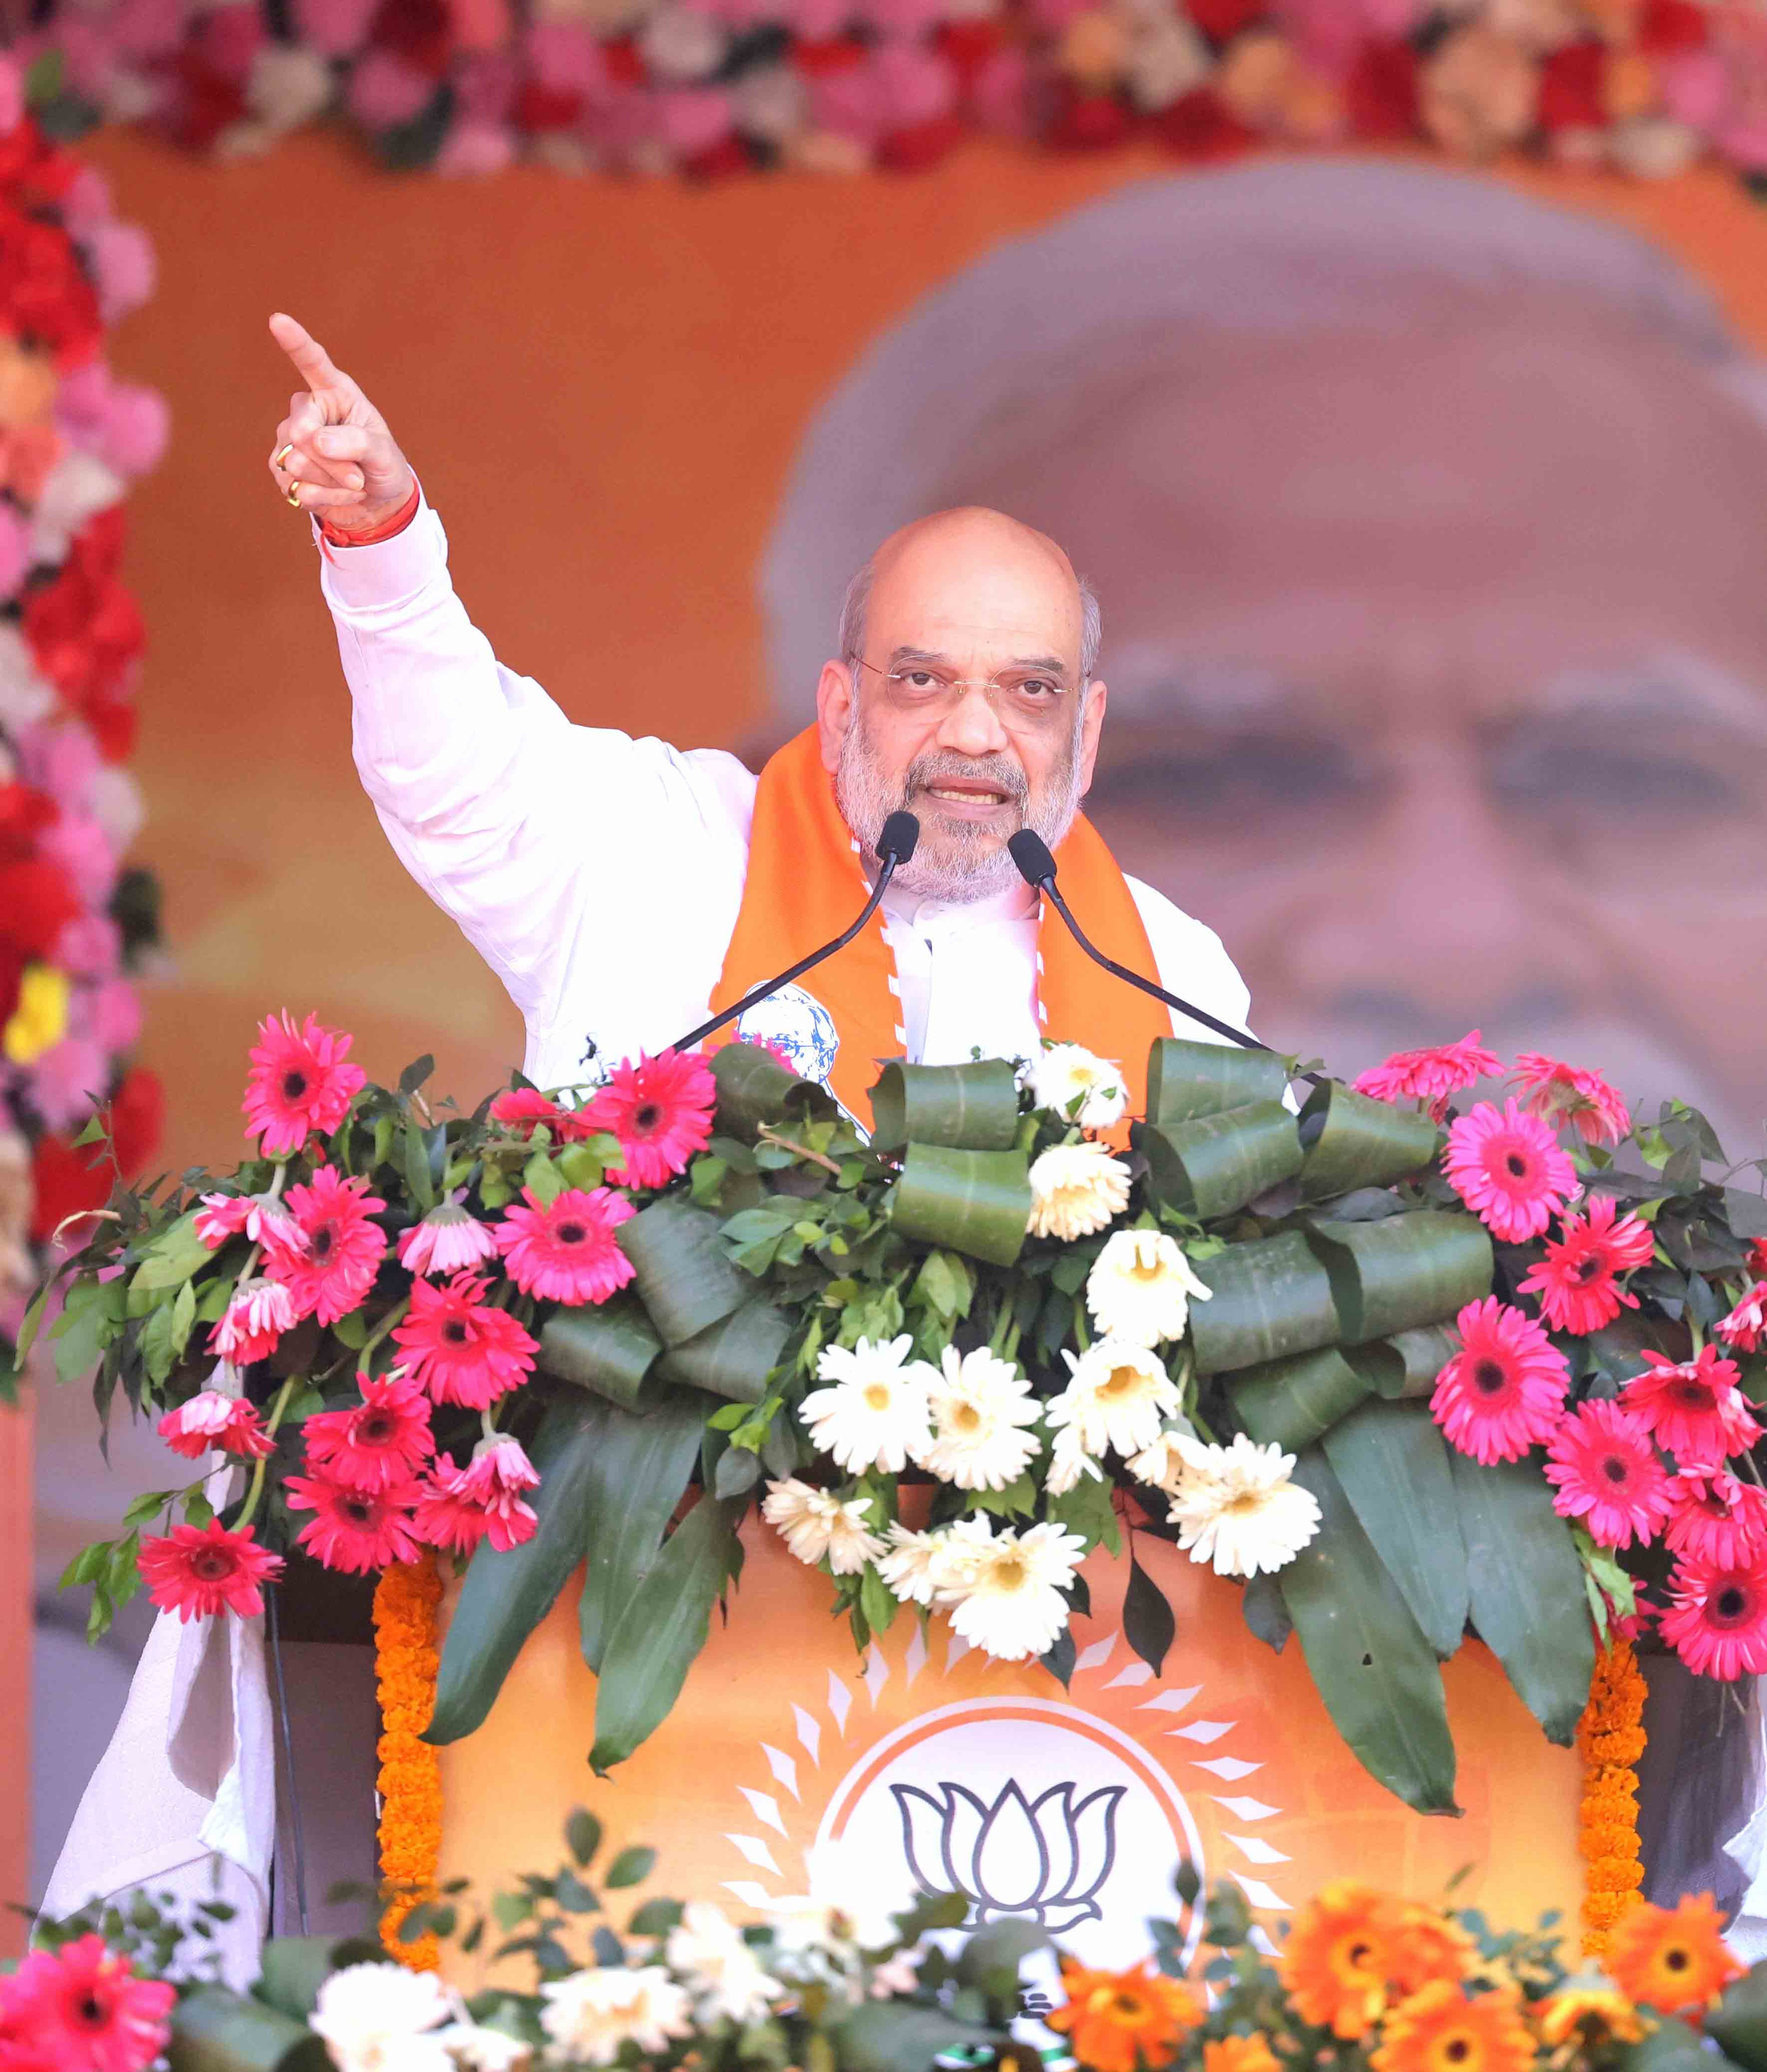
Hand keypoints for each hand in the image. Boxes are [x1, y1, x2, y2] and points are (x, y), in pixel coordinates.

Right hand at [266, 312, 415, 532]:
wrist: (376, 502)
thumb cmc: (382, 466)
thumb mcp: (383, 454)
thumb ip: (356, 442)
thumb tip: (315, 440)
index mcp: (335, 393)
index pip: (313, 363)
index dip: (295, 342)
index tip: (278, 321)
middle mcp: (307, 410)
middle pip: (301, 432)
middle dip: (335, 463)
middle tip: (359, 477)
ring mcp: (288, 439)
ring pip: (297, 462)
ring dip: (333, 483)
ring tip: (351, 483)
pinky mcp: (281, 469)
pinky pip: (297, 487)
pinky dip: (325, 499)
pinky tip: (337, 494)